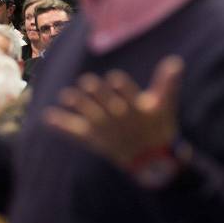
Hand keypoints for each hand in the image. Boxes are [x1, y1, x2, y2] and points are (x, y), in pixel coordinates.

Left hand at [44, 55, 183, 170]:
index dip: (122, 89)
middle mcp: (121, 120)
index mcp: (138, 109)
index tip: (115, 78)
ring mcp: (106, 131)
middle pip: (108, 106)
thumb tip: (176, 61)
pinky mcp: (95, 140)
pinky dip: (62, 126)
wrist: (151, 161)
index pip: (130, 97)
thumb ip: (167, 82)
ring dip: (78, 106)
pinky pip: (76, 133)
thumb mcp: (165, 104)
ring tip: (66, 95)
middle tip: (87, 82)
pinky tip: (48, 118)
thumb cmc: (158, 126)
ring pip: (91, 117)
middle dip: (98, 95)